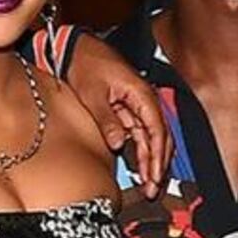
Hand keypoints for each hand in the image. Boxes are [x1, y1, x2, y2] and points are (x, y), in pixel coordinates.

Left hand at [57, 38, 168, 192]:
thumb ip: (107, 120)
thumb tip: (118, 144)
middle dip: (159, 165)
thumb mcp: (93, 94)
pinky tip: (141, 169)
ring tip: (149, 185)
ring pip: (154, 139)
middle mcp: (146, 101)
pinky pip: (142, 136)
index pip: (157, 130)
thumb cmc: (86, 64)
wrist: (76, 48)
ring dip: (153, 162)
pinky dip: (143, 153)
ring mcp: (140, 106)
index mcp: (142, 95)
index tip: (154, 175)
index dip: (157, 156)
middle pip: (161, 138)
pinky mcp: (130, 111)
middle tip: (153, 189)